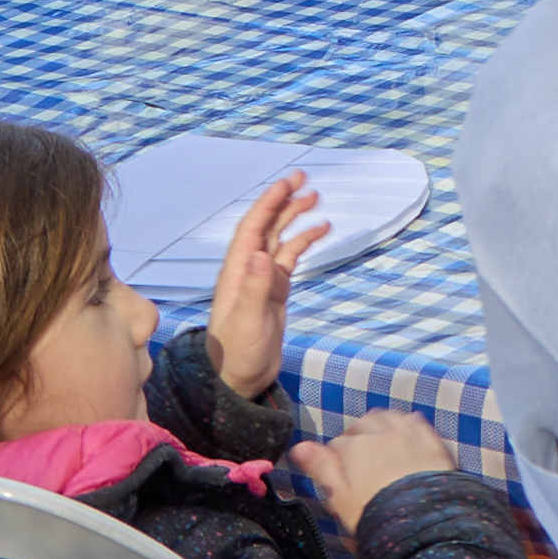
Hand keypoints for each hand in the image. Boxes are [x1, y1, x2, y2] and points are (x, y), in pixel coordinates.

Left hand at [205, 173, 327, 397]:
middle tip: (305, 180)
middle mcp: (248, 270)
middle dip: (283, 200)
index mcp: (237, 272)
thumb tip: (262, 255)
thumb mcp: (247, 322)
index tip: (288, 183)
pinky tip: (320, 232)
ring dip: (295, 217)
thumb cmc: (236, 354)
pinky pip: (290, 258)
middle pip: (266, 225)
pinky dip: (304, 242)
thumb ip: (254, 289)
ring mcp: (262, 280)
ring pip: (279, 238)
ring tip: (316, 199)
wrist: (238, 379)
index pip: (253, 227)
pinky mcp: (274, 291)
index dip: (269, 203)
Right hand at [291, 410, 458, 527]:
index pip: (337, 444)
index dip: (335, 459)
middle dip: (356, 437)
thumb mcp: (340, 496)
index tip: (339, 472)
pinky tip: (407, 434)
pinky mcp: (431, 442)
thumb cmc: (377, 513)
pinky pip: (416, 422)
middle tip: (357, 457)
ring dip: (380, 425)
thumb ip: (320, 467)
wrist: (421, 520)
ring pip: (388, 417)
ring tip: (378, 440)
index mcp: (355, 448)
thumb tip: (299, 448)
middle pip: (362, 426)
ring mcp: (408, 435)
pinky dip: (408, 425)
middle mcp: (381, 434)